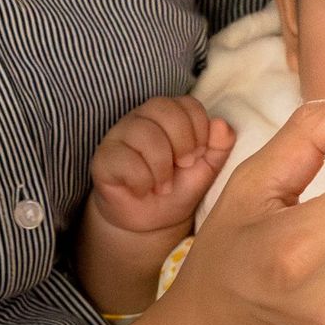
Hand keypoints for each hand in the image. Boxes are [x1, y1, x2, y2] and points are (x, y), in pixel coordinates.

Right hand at [89, 96, 234, 234]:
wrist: (151, 221)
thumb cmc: (178, 187)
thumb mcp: (207, 168)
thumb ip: (220, 146)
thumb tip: (221, 124)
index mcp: (168, 115)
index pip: (187, 103)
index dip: (199, 129)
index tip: (198, 155)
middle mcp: (141, 118)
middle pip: (163, 108)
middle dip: (182, 142)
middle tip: (183, 166)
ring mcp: (118, 135)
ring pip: (143, 132)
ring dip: (162, 167)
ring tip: (164, 186)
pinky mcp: (103, 158)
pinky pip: (124, 159)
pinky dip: (141, 181)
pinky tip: (142, 190)